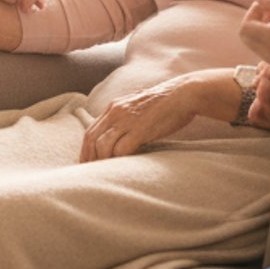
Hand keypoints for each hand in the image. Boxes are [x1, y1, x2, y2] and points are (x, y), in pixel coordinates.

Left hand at [79, 71, 225, 161]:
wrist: (183, 94)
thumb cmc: (165, 104)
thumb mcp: (138, 107)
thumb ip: (125, 119)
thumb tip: (119, 137)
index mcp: (114, 107)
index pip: (90, 131)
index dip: (86, 149)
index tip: (86, 163)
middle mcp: (116, 112)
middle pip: (91, 139)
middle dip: (88, 158)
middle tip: (89, 173)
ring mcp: (127, 120)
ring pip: (103, 145)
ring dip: (102, 161)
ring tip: (105, 173)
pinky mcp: (140, 130)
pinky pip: (121, 149)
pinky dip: (118, 160)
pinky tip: (122, 167)